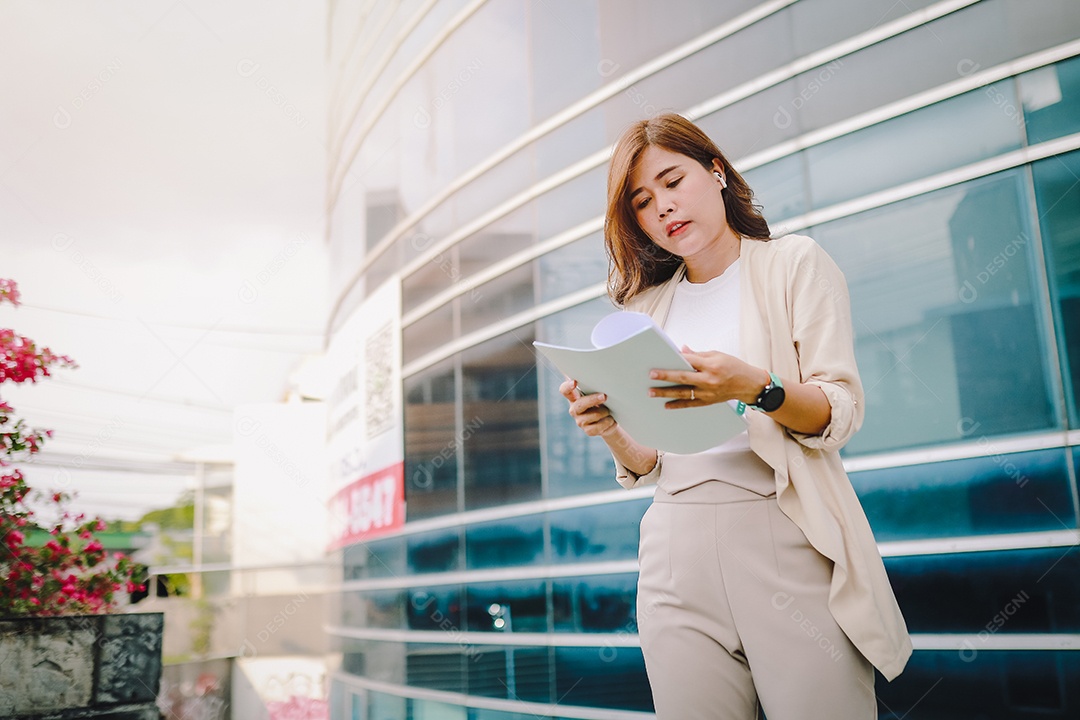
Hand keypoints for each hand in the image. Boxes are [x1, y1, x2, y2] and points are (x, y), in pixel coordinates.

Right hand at [559, 378, 618, 436]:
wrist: (610, 419)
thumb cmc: (602, 400)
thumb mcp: (598, 390)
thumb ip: (594, 383)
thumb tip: (597, 367)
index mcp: (574, 396)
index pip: (564, 390)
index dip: (567, 386)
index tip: (575, 382)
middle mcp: (575, 409)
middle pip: (579, 405)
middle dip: (593, 400)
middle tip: (605, 396)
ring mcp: (580, 421)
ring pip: (593, 416)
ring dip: (605, 412)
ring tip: (610, 410)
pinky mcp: (588, 431)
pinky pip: (598, 427)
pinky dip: (608, 422)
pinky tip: (611, 420)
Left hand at [648, 347, 766, 408]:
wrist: (749, 384)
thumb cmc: (734, 367)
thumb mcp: (718, 355)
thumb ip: (698, 354)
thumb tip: (681, 350)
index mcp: (711, 365)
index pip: (689, 361)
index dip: (675, 359)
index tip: (661, 359)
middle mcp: (709, 379)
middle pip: (683, 377)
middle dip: (666, 376)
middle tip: (651, 375)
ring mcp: (708, 392)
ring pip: (683, 393)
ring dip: (666, 392)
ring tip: (652, 392)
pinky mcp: (708, 401)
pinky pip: (690, 404)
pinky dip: (677, 405)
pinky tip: (666, 405)